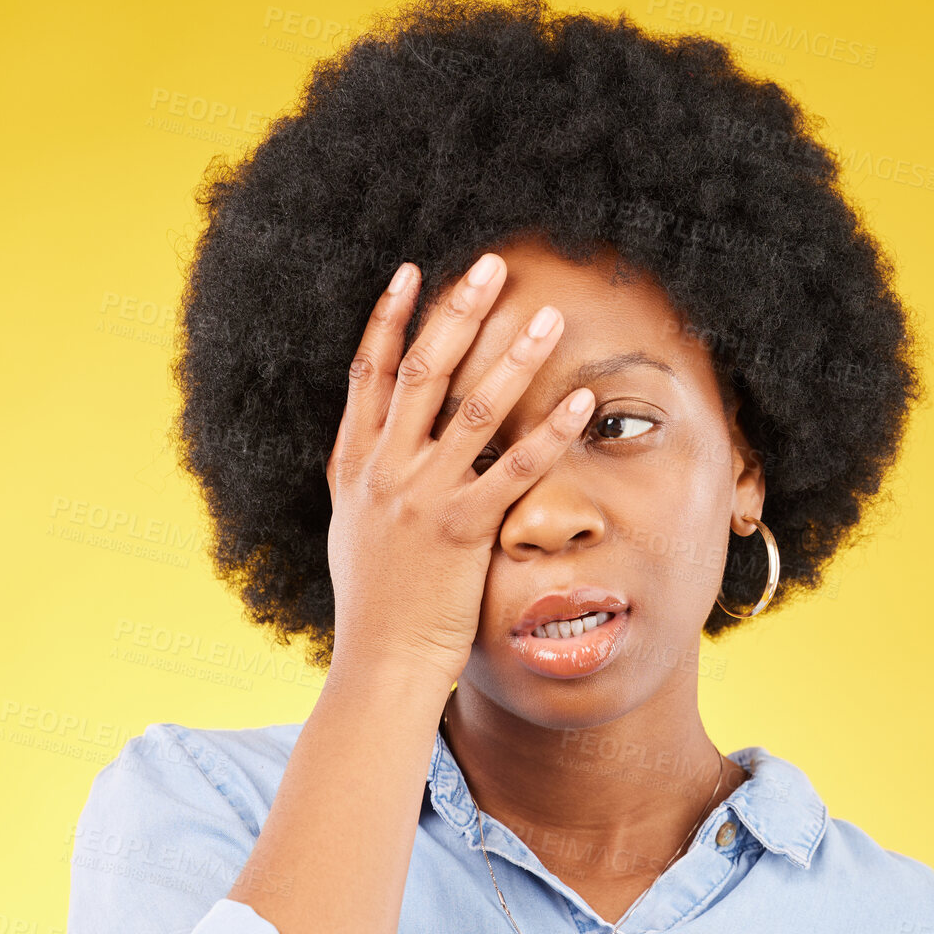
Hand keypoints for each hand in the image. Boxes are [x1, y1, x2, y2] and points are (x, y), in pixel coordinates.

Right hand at [324, 252, 595, 684]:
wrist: (379, 668)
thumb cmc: (374, 607)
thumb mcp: (355, 531)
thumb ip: (369, 482)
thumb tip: (379, 447)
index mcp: (354, 467)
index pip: (367, 373)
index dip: (388, 318)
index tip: (411, 271)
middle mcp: (383, 473)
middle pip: (421, 372)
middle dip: (457, 313)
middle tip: (490, 265)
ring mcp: (420, 500)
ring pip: (471, 411)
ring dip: (514, 357)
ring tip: (548, 317)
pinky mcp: (460, 532)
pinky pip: (512, 471)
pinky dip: (548, 433)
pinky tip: (579, 404)